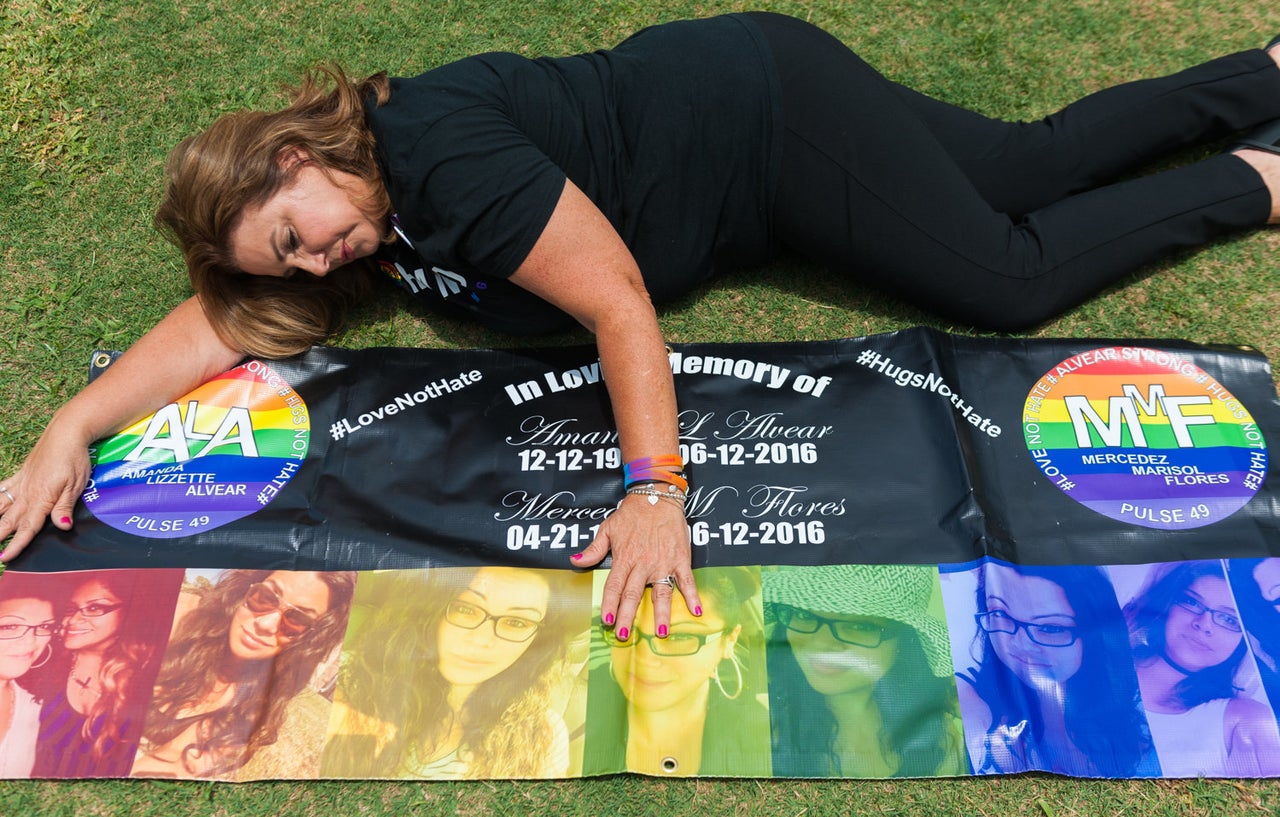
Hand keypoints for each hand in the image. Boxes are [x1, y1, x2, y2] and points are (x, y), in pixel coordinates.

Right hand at [0, 421, 92, 560]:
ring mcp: (22, 483)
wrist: (66, 433)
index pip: (28, 527)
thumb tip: (62, 527)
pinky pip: (2, 488)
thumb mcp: (76, 485)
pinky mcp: (21, 474)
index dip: (17, 544)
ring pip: (0, 506)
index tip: (6, 558)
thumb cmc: (75, 460)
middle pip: (9, 520)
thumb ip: (65, 506)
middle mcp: (27, 493)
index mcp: (42, 499)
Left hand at [572, 493, 700, 636]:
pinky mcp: (681, 559)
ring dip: (661, 614)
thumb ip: (593, 549)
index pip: (614, 587)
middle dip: (628, 616)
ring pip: (661, 593)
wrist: (657, 496)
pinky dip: (692, 596)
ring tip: (661, 633)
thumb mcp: (608, 529)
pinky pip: (687, 581)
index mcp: (624, 558)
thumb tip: (575, 561)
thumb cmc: (631, 514)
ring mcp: (663, 563)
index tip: (607, 621)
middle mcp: (643, 564)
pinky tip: (697, 611)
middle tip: (624, 635)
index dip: (610, 605)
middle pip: (633, 595)